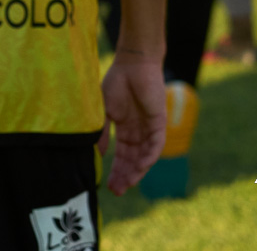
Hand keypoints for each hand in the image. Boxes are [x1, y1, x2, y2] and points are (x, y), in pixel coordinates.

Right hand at [99, 52, 165, 193]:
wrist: (133, 64)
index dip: (115, 170)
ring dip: (137, 171)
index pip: (121, 155)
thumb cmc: (116, 82)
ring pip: (145, 156)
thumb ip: (101, 131)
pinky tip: (141, 166)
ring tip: (128, 184)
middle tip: (117, 191)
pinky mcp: (159, 122)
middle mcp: (138, 132)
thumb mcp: (104, 110)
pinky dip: (149, 156)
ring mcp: (149, 128)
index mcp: (124, 128)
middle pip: (132, 160)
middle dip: (125, 176)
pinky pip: (156, 144)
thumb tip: (97, 152)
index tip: (108, 186)